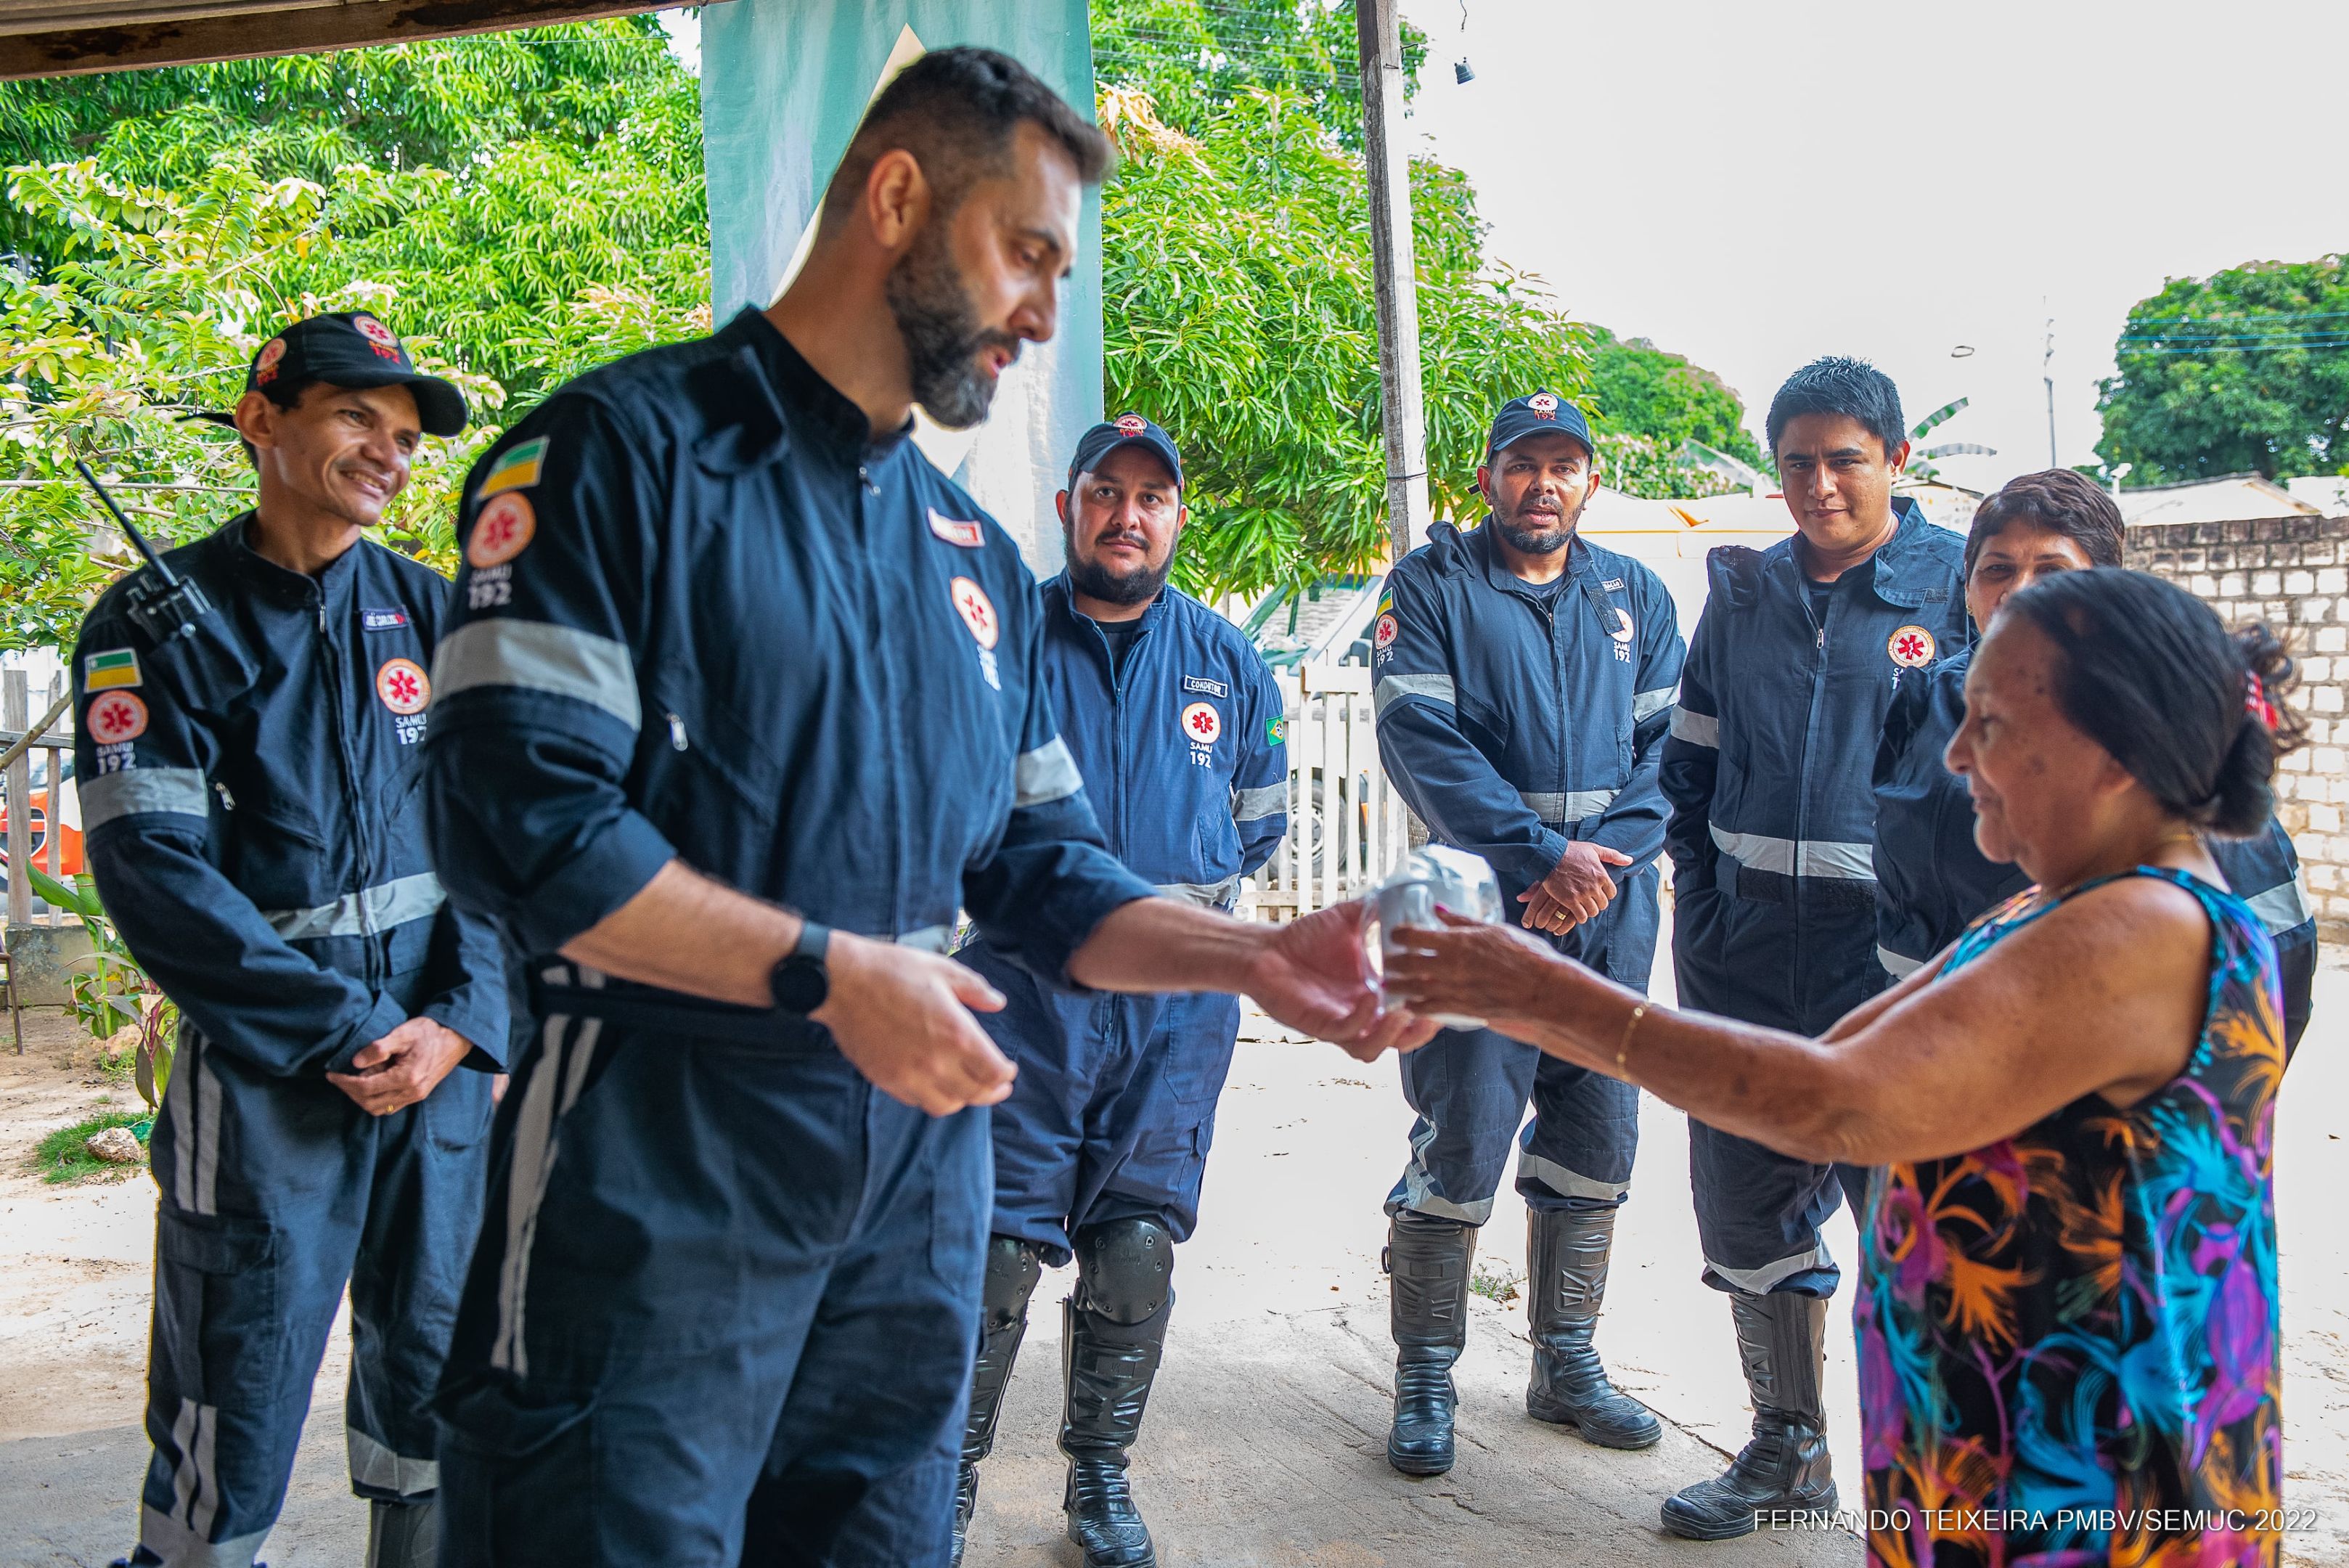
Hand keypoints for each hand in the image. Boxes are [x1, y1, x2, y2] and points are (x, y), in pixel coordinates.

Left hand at [328, 1018, 474, 1115]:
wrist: (456, 1038)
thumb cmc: (430, 1032)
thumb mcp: (403, 1033)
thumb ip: (379, 1048)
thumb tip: (355, 1062)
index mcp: (407, 1077)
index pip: (366, 1088)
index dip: (345, 1082)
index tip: (331, 1073)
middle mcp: (411, 1092)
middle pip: (369, 1103)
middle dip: (349, 1091)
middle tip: (339, 1077)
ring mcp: (415, 1096)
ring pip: (378, 1109)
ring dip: (361, 1098)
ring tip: (353, 1080)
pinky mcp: (417, 1095)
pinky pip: (389, 1106)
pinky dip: (374, 1099)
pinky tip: (370, 1084)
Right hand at [813, 934, 1016, 1115]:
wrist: (842, 981)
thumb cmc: (893, 970)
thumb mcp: (942, 969)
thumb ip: (975, 990)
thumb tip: (998, 1003)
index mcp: (957, 1034)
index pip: (994, 1072)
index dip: (1006, 1075)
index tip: (1008, 1070)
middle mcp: (936, 1062)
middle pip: (975, 1095)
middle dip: (993, 1092)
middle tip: (999, 1086)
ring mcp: (909, 1075)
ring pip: (947, 1105)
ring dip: (963, 1099)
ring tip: (968, 1088)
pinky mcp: (886, 1080)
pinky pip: (916, 1101)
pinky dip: (932, 1097)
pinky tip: (936, 1083)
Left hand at [1247, 900, 1440, 1061]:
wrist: (1265, 950)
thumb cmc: (1304, 939)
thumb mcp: (1347, 921)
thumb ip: (1374, 910)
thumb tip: (1401, 888)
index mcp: (1373, 994)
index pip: (1410, 1011)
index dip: (1431, 1006)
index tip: (1450, 987)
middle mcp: (1360, 1015)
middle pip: (1400, 1040)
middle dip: (1421, 1030)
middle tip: (1437, 1010)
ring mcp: (1340, 1023)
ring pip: (1374, 1048)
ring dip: (1394, 1034)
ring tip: (1409, 1011)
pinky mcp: (1318, 1025)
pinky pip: (1346, 1032)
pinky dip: (1363, 1018)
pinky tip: (1371, 997)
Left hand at [1384, 908, 1574, 1028]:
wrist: (1544, 989)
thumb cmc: (1527, 955)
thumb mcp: (1494, 930)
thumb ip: (1462, 922)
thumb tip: (1438, 910)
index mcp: (1458, 941)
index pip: (1414, 935)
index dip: (1399, 935)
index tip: (1395, 934)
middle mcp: (1451, 965)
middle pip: (1409, 962)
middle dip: (1393, 961)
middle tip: (1386, 960)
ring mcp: (1454, 988)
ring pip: (1414, 987)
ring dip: (1398, 985)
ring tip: (1388, 984)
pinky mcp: (1462, 1008)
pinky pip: (1429, 1008)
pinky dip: (1415, 1006)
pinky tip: (1408, 1004)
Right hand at [1519, 842, 1634, 933]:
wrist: (1550, 856)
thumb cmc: (1572, 851)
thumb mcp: (1595, 849)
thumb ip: (1613, 856)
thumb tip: (1630, 860)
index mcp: (1602, 875)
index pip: (1612, 893)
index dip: (1605, 894)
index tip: (1598, 892)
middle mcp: (1594, 886)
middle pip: (1603, 904)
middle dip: (1597, 903)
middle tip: (1590, 901)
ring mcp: (1582, 894)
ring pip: (1593, 911)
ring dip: (1589, 911)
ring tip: (1583, 907)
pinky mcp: (1570, 900)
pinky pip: (1581, 916)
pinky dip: (1580, 916)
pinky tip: (1576, 912)